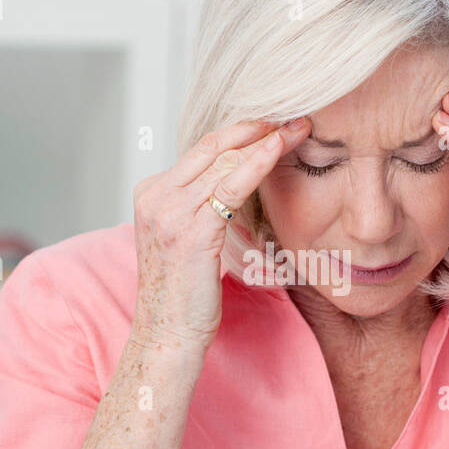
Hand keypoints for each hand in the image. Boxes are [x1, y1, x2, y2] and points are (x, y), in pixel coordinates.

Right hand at [131, 115, 310, 351]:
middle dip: (254, 125)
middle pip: (211, 146)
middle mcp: (155, 196)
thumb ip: (200, 208)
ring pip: (223, 161)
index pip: (200, 150)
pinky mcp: (190, 230)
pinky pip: (229, 185)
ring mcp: (168, 211)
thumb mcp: (187, 240)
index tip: (272, 122)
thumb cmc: (184, 296)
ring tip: (297, 126)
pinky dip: (257, 162)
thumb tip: (234, 184)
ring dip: (265, 139)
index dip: (239, 132)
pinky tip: (279, 147)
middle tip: (292, 112)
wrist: (167, 336)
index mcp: (151, 193)